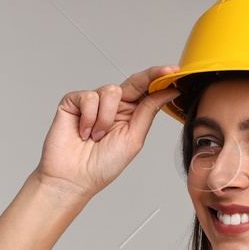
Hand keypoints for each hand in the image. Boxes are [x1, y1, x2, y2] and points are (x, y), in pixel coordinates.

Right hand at [34, 65, 180, 200]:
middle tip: (165, 73)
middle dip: (150, 77)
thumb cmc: (102, 165)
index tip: (175, 70)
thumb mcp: (133, 138)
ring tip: (96, 136)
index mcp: (128, 114)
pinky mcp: (73, 102)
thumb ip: (148, 111)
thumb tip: (168, 91)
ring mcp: (92, 103)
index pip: (145, 91)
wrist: (73, 178)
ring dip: (106, 118)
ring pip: (110, 91)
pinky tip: (83, 133)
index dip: (159, 78)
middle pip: (133, 82)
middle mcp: (111, 106)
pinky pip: (89, 97)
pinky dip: (89, 118)